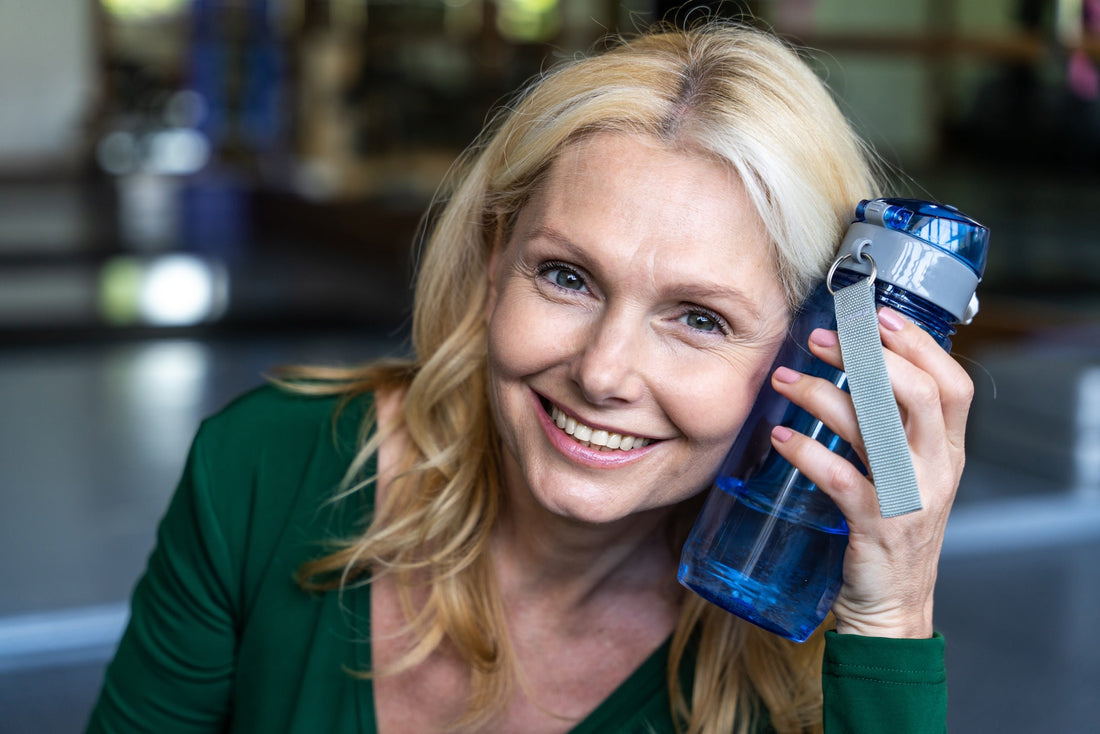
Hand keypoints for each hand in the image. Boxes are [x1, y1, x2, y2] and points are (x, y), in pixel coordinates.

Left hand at [767, 307, 973, 637]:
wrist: (893, 606)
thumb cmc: (892, 530)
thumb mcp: (910, 475)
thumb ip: (895, 428)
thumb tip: (858, 369)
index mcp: (948, 452)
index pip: (952, 384)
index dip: (918, 344)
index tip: (877, 316)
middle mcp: (937, 470)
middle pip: (918, 394)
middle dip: (868, 357)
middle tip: (821, 339)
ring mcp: (909, 499)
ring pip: (874, 429)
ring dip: (823, 395)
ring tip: (784, 380)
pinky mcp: (875, 526)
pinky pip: (839, 479)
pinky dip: (806, 452)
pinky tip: (780, 437)